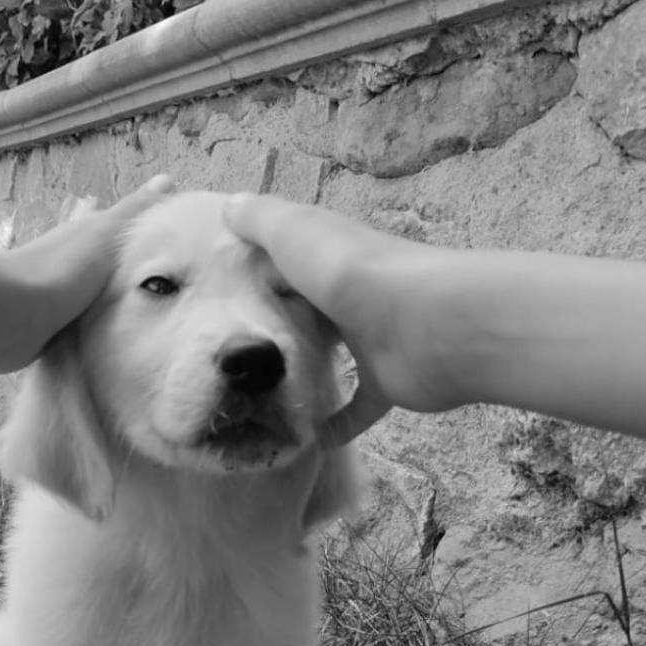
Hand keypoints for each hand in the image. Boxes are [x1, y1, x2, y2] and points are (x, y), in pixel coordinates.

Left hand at [0, 174, 173, 372]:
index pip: (125, 238)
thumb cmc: (62, 269)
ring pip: (100, 306)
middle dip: (139, 285)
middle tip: (179, 303)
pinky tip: (121, 350)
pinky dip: (100, 340)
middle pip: (114, 274)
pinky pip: (85, 336)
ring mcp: (60, 303)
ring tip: (157, 331)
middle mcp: (73, 268)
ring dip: (120, 314)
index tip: (184, 260)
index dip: (151, 245)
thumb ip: (136, 212)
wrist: (11, 316)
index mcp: (87, 239)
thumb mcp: (108, 234)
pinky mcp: (51, 335)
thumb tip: (167, 178)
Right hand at [225, 193, 460, 441]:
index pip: (289, 259)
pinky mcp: (388, 384)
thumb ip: (260, 220)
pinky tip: (304, 441)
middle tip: (227, 356)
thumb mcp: (295, 231)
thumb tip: (228, 204)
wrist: (429, 324)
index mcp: (330, 256)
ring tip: (256, 397)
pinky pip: (357, 408)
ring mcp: (373, 341)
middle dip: (277, 326)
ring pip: (332, 357)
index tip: (216, 295)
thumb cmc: (354, 273)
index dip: (256, 271)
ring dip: (302, 373)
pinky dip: (335, 425)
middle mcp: (352, 295)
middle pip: (309, 309)